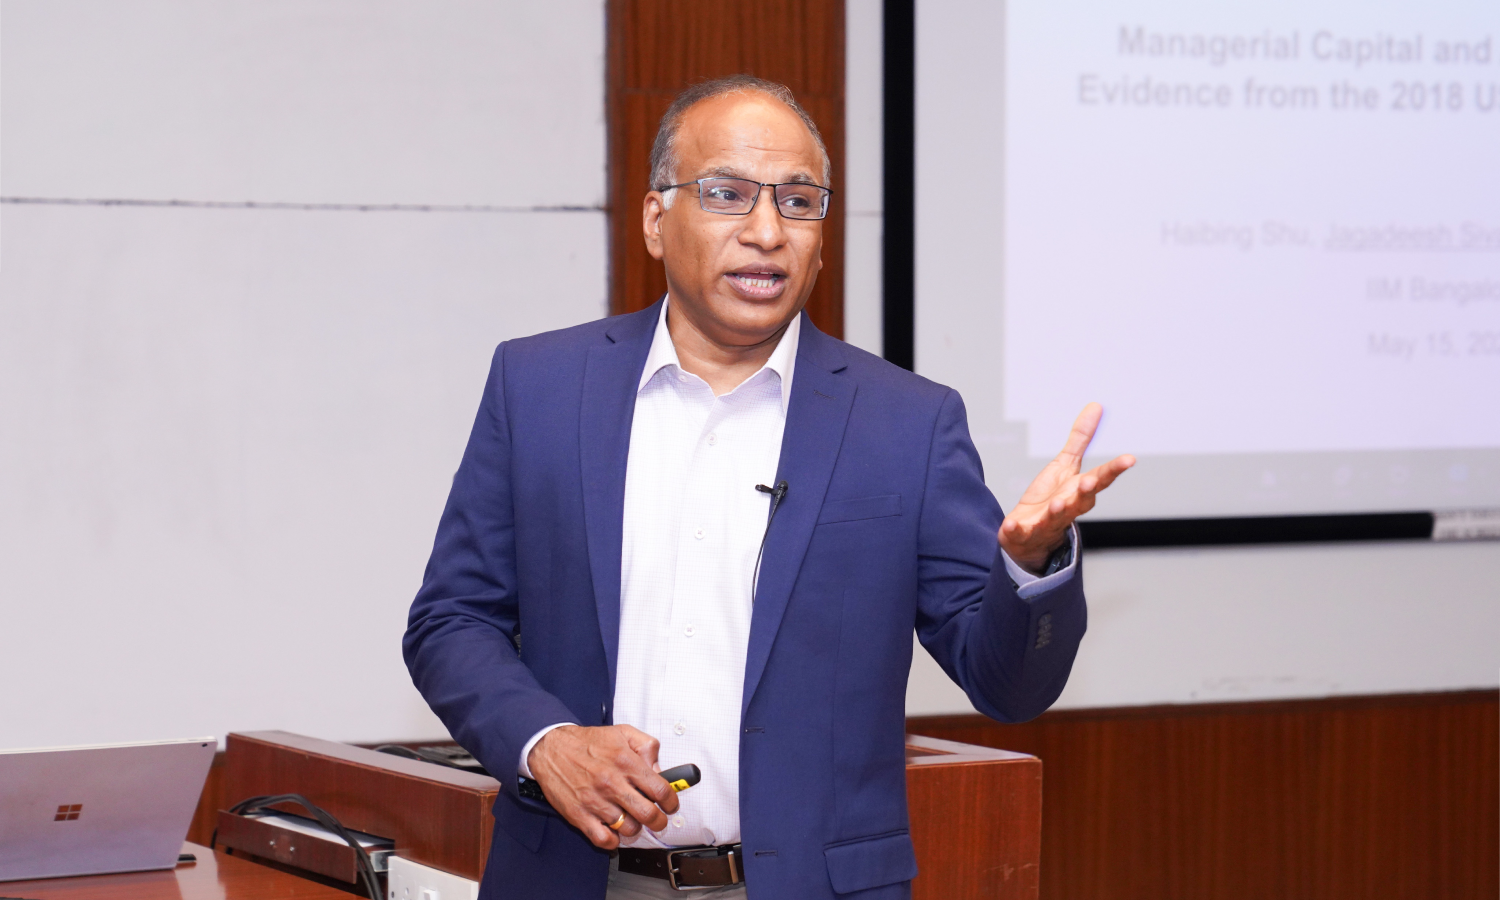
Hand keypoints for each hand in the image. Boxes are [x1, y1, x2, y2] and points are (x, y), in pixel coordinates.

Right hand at [526, 724, 679, 849]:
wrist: (551, 748)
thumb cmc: (588, 742)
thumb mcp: (623, 732)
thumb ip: (647, 747)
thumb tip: (660, 769)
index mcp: (626, 762)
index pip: (660, 790)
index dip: (671, 802)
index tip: (670, 805)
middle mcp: (612, 783)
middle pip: (648, 814)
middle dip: (659, 821)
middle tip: (657, 819)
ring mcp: (596, 801)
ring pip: (629, 829)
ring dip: (635, 828)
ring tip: (631, 819)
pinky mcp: (580, 815)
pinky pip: (604, 840)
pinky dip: (614, 841)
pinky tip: (614, 831)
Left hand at [1000, 403, 1134, 574]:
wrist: (1030, 536)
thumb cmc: (1051, 498)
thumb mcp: (1066, 465)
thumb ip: (1080, 439)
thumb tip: (1096, 406)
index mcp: (1079, 491)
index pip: (1101, 479)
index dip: (1114, 469)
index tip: (1129, 459)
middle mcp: (1067, 508)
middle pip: (1081, 500)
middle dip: (1085, 492)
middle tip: (1090, 481)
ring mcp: (1047, 522)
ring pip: (1055, 517)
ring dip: (1057, 510)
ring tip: (1058, 503)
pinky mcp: (1025, 533)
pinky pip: (1021, 533)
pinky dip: (1017, 530)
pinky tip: (1012, 525)